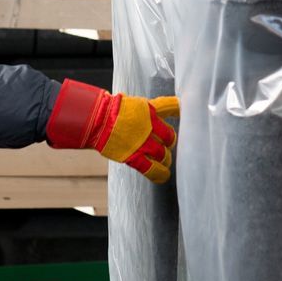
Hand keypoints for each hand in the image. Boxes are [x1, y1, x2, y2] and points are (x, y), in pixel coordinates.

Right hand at [45, 79, 177, 182]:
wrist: (96, 120)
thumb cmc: (110, 110)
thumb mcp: (133, 104)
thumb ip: (146, 111)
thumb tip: (154, 114)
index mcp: (150, 110)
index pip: (171, 107)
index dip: (180, 110)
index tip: (185, 113)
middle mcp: (149, 127)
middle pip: (170, 137)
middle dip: (170, 142)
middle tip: (167, 145)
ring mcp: (142, 143)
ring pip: (163, 154)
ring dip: (165, 158)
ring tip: (164, 160)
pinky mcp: (133, 156)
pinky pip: (151, 168)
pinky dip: (159, 173)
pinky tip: (164, 175)